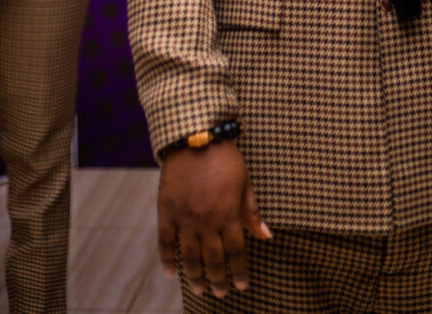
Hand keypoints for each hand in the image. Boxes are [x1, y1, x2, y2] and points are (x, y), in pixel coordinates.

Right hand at [157, 141, 271, 297]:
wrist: (195, 137)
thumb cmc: (225, 158)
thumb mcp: (245, 182)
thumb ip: (252, 211)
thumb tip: (266, 236)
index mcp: (228, 214)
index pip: (236, 252)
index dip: (239, 271)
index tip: (241, 286)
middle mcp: (207, 221)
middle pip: (213, 259)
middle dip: (218, 279)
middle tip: (220, 293)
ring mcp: (185, 217)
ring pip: (190, 256)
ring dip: (195, 275)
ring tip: (199, 289)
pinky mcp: (167, 211)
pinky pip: (165, 241)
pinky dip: (167, 259)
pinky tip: (171, 272)